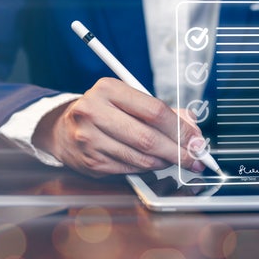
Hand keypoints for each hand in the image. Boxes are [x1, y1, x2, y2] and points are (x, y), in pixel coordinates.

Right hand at [33, 78, 204, 176]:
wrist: (62, 129)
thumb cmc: (103, 112)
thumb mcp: (127, 100)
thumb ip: (161, 111)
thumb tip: (192, 128)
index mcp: (107, 89)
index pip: (154, 110)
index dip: (181, 128)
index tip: (196, 139)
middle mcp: (93, 112)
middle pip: (148, 138)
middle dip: (178, 151)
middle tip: (195, 158)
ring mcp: (89, 139)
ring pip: (140, 158)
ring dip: (165, 162)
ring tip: (175, 160)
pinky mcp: (90, 161)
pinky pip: (129, 169)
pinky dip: (147, 168)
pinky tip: (153, 163)